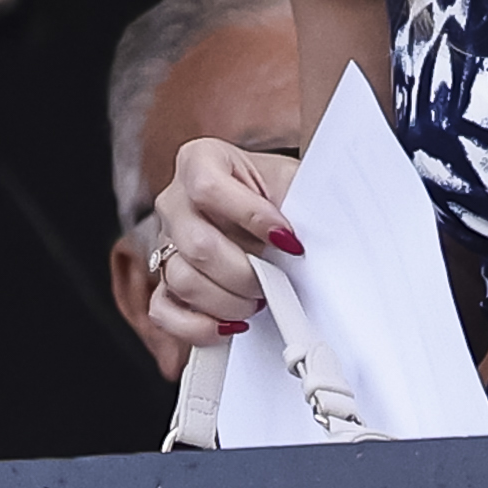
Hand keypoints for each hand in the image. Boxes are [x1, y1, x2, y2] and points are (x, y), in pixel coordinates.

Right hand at [150, 135, 306, 338]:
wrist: (268, 210)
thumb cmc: (278, 194)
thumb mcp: (292, 182)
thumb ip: (301, 197)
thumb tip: (324, 228)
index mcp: (200, 161)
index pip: (208, 188)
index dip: (251, 217)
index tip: (287, 240)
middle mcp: (175, 201)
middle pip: (197, 245)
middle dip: (244, 273)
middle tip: (274, 280)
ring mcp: (164, 243)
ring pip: (183, 280)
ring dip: (229, 301)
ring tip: (257, 300)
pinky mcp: (163, 282)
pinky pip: (164, 311)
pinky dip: (199, 326)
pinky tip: (229, 324)